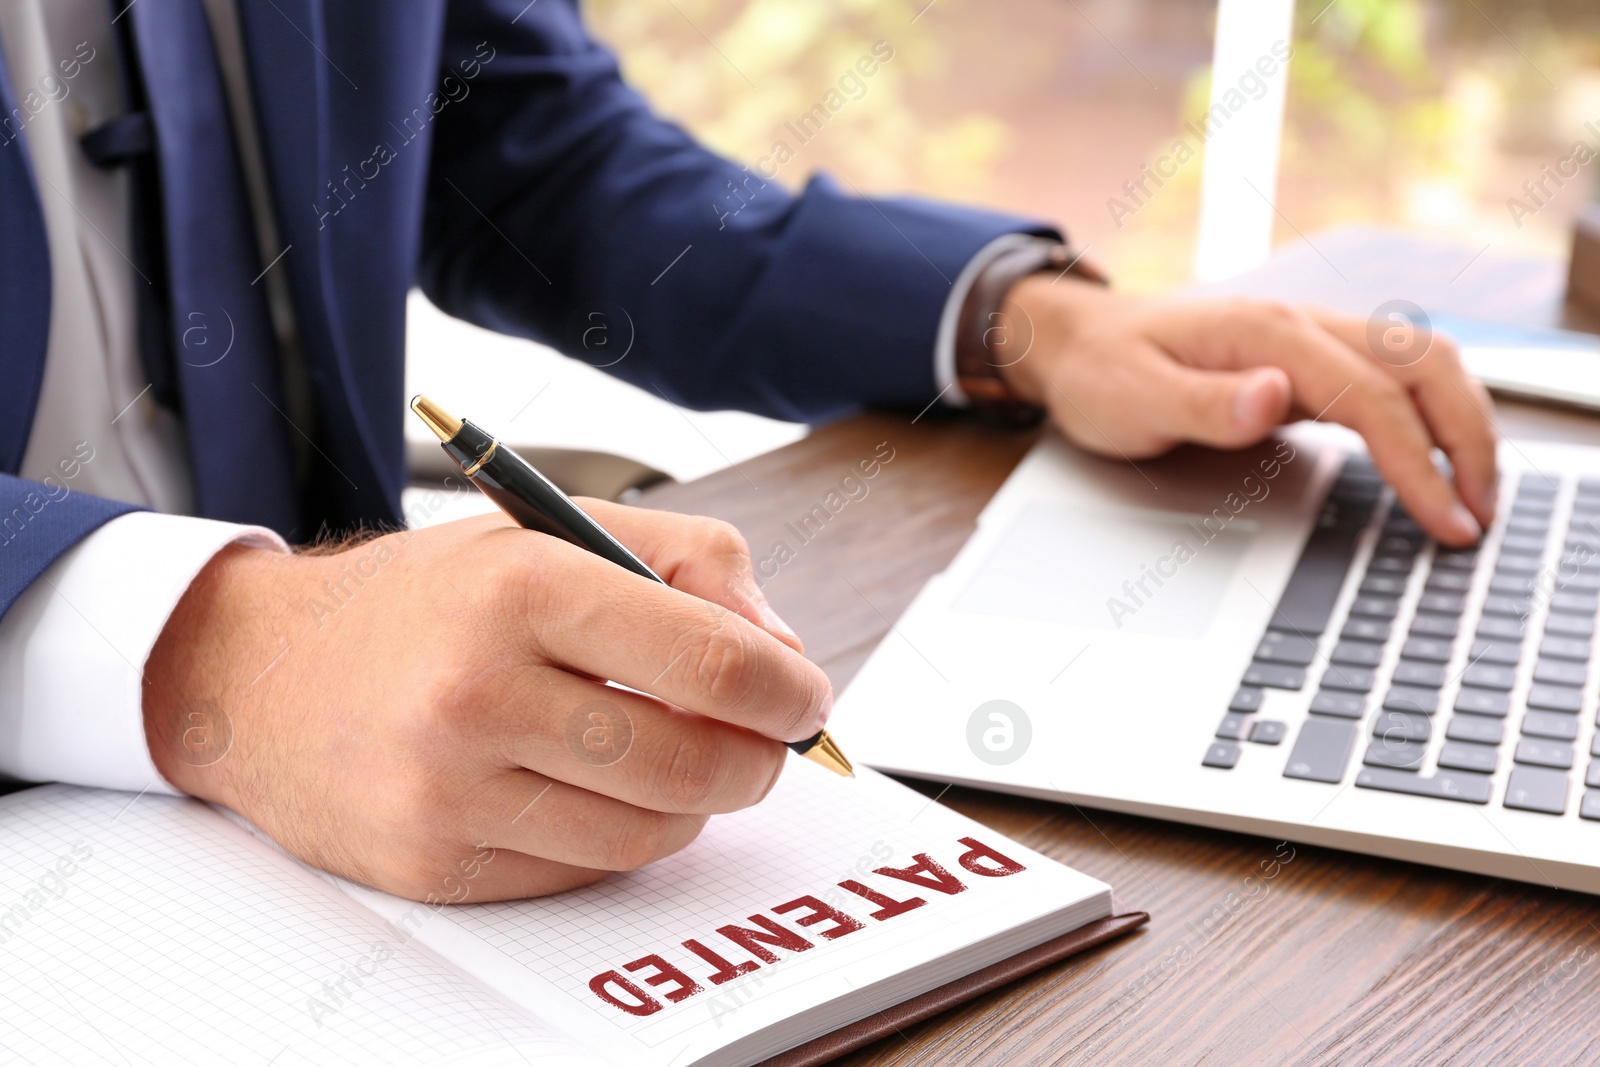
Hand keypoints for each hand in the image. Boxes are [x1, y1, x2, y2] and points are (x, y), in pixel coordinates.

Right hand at [142, 503, 831, 901]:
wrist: (262, 675)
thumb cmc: (430, 599)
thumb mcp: (555, 530)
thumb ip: (692, 561)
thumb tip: (784, 651)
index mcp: (523, 586)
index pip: (714, 664)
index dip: (789, 693)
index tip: (806, 699)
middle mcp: (478, 689)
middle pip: (694, 762)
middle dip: (759, 759)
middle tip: (765, 742)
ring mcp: (449, 788)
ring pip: (649, 832)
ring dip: (698, 804)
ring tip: (688, 761)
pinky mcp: (432, 863)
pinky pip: (583, 871)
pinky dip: (622, 836)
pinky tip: (605, 791)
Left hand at [1001, 276, 1497, 545]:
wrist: (1075, 341)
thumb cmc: (1100, 371)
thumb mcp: (1131, 397)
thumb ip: (1203, 404)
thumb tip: (1273, 396)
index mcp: (1265, 331)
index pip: (1370, 395)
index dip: (1418, 460)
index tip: (1444, 517)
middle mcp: (1299, 325)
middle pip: (1422, 364)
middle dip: (1468, 436)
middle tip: (1482, 514)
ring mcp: (1307, 341)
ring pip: (1420, 363)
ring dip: (1461, 422)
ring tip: (1478, 495)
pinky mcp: (1306, 364)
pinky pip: (1391, 379)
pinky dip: (1431, 416)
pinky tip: (1437, 461)